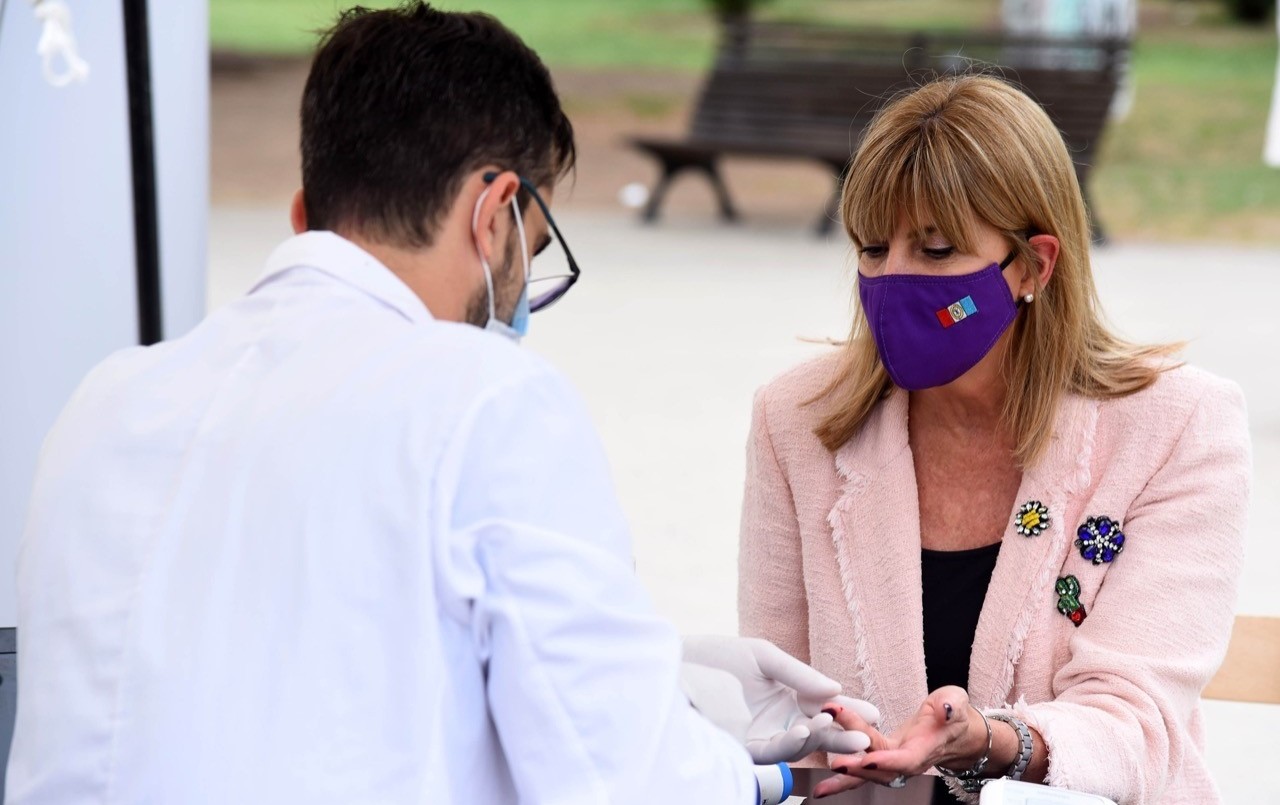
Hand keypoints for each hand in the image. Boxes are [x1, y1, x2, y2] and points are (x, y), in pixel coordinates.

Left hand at [681, 636, 879, 763]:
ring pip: (800, 744)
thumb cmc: (714, 657)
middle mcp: (778, 719)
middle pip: (818, 731)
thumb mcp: (760, 656)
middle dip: (844, 734)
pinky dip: (791, 742)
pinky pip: (773, 750)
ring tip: (844, 732)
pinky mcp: (743, 747)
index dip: (848, 711)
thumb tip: (835, 687)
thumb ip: (797, 673)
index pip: (823, 706)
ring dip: (823, 740)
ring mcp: (762, 734)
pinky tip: (803, 730)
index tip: (873, 712)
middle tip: (868, 734)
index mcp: (786, 695)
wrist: (672, 666)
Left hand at [813, 686, 981, 797]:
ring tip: (823, 787)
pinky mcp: (881, 760)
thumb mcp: (956, 702)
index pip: (906, 759)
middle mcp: (907, 761)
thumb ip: (951, 705)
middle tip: (837, 762)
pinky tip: (823, 788)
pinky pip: (862, 772)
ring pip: (869, 775)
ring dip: (846, 778)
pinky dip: (843, 780)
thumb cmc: (953, 715)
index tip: (869, 758)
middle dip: (859, 768)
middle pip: (881, 769)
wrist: (955, 733)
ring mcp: (893, 763)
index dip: (888, 761)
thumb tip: (945, 708)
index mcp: (925, 748)